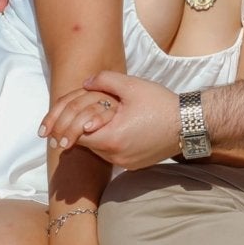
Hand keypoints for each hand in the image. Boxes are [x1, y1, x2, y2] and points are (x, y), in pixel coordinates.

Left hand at [40, 72, 180, 169]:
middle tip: (58, 130)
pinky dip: (106, 143)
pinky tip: (109, 130)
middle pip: (86, 145)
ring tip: (87, 124)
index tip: (52, 125)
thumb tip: (85, 83)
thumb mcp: (131, 85)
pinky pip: (112, 154)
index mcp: (112, 138)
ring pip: (98, 151)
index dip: (65, 126)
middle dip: (74, 133)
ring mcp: (126, 163)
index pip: (78, 135)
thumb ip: (104, 80)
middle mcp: (116, 156)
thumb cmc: (161, 103)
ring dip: (91, 137)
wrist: (190, 124)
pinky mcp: (134, 165)